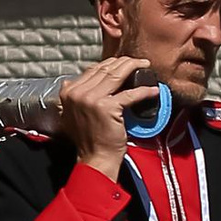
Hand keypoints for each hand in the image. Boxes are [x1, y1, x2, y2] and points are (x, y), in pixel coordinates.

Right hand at [54, 54, 157, 174]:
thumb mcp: (74, 112)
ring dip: (134, 67)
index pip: (92, 69)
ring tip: (146, 67)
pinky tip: (152, 90)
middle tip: (139, 62)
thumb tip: (87, 77)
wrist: (94, 158)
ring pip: (116, 75)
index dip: (111, 63)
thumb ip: (78, 95)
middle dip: (124, 62)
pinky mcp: (107, 107)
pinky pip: (129, 94)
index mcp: (68, 92)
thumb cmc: (89, 138)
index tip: (124, 63)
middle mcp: (77, 93)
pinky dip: (143, 91)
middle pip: (104, 69)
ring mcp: (90, 99)